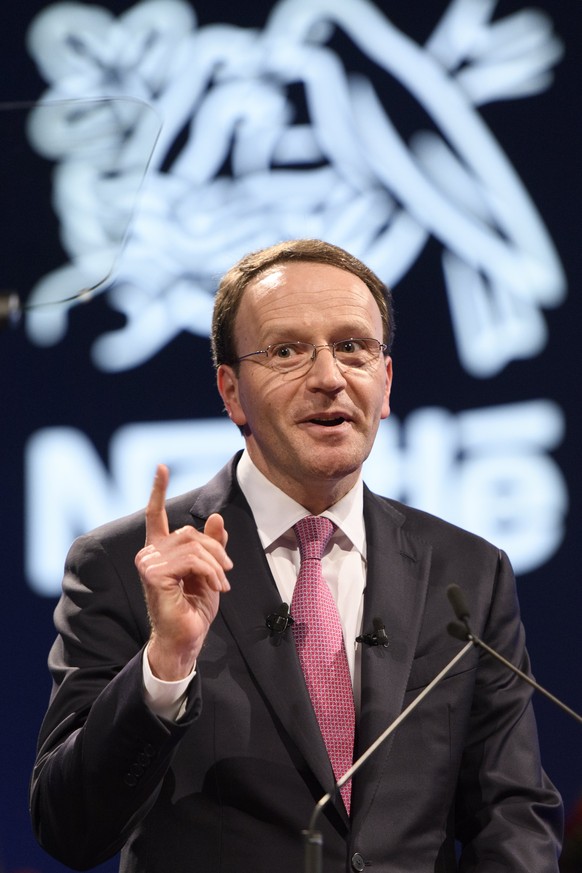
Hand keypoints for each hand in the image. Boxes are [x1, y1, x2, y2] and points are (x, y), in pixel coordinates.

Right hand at [135, 464, 231, 679]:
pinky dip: (210, 571)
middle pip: (189, 532)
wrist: (186, 639)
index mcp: (160, 550)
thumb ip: (212, 546)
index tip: (161, 467)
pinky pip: (191, 559)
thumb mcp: (210, 572)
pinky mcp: (153, 574)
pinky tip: (216, 586)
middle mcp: (149, 553)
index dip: (158, 490)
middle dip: (215, 549)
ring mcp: (148, 562)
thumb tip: (216, 518)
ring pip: (193, 545)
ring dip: (215, 564)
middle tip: (226, 571)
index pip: (155, 514)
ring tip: (222, 583)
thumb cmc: (194, 609)